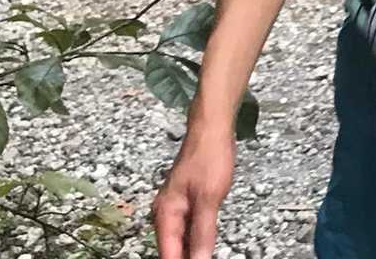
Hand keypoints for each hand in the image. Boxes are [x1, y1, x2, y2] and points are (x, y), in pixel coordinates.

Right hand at [152, 124, 234, 258]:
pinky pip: (188, 228)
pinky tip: (205, 246)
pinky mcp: (186, 201)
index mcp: (165, 215)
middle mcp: (164, 214)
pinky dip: (195, 238)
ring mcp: (175, 207)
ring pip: (181, 240)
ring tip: (206, 256)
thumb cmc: (210, 160)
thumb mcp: (209, 198)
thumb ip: (203, 233)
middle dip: (186, 257)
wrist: (211, 129)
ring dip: (191, 251)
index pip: (168, 254)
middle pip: (172, 249)